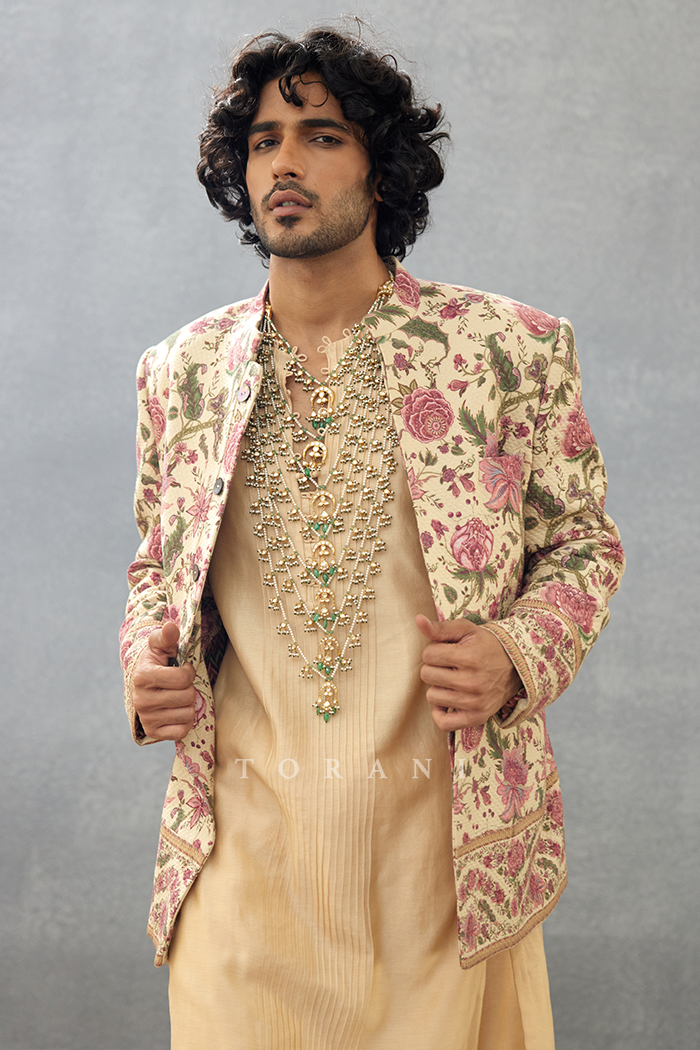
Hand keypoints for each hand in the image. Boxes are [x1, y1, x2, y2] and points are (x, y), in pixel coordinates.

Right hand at [132, 621, 195, 740]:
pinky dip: (185, 721)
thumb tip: (170, 627)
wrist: (144, 685)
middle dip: (188, 688)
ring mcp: (146, 718)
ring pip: (187, 714)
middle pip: (187, 696)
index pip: (183, 678)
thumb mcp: (160, 647)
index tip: (181, 669)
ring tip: (176, 697)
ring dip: (188, 705)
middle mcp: (141, 700)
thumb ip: (167, 636)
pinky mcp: (153, 732)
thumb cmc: (157, 663)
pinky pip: (182, 731)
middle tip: (178, 685)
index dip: (188, 672)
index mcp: (143, 677)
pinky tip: (176, 711)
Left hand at [416, 614, 521, 731]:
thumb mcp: (466, 630)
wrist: (516, 666)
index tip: (447, 651)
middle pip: (427, 675)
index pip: (428, 655)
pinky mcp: (477, 717)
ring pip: (432, 696)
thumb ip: (440, 627)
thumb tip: (417, 620)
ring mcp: (474, 702)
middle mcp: (471, 682)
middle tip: (450, 665)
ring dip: (438, 687)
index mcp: (469, 657)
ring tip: (453, 680)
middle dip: (435, 667)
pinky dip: (441, 713)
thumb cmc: (486, 645)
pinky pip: (444, 723)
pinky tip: (447, 701)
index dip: (434, 650)